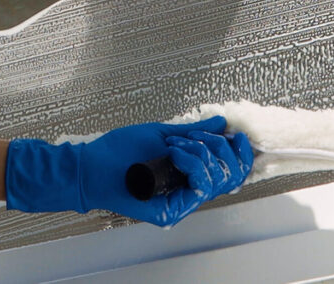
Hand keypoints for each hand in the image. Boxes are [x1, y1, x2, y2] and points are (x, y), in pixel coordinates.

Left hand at [4, 116, 252, 226]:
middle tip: (194, 137)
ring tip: (175, 145)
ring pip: (217, 181)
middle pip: (230, 176)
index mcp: (191, 174)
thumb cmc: (120, 151)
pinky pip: (199, 188)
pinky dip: (192, 164)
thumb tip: (220, 123)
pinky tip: (175, 154)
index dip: (241, 153)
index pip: (230, 171)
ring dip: (201, 153)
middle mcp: (189, 191)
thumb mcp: (162, 134)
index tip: (238, 134)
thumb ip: (193, 132)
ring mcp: (182, 202)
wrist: (92, 164)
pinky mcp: (171, 211)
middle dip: (220, 148)